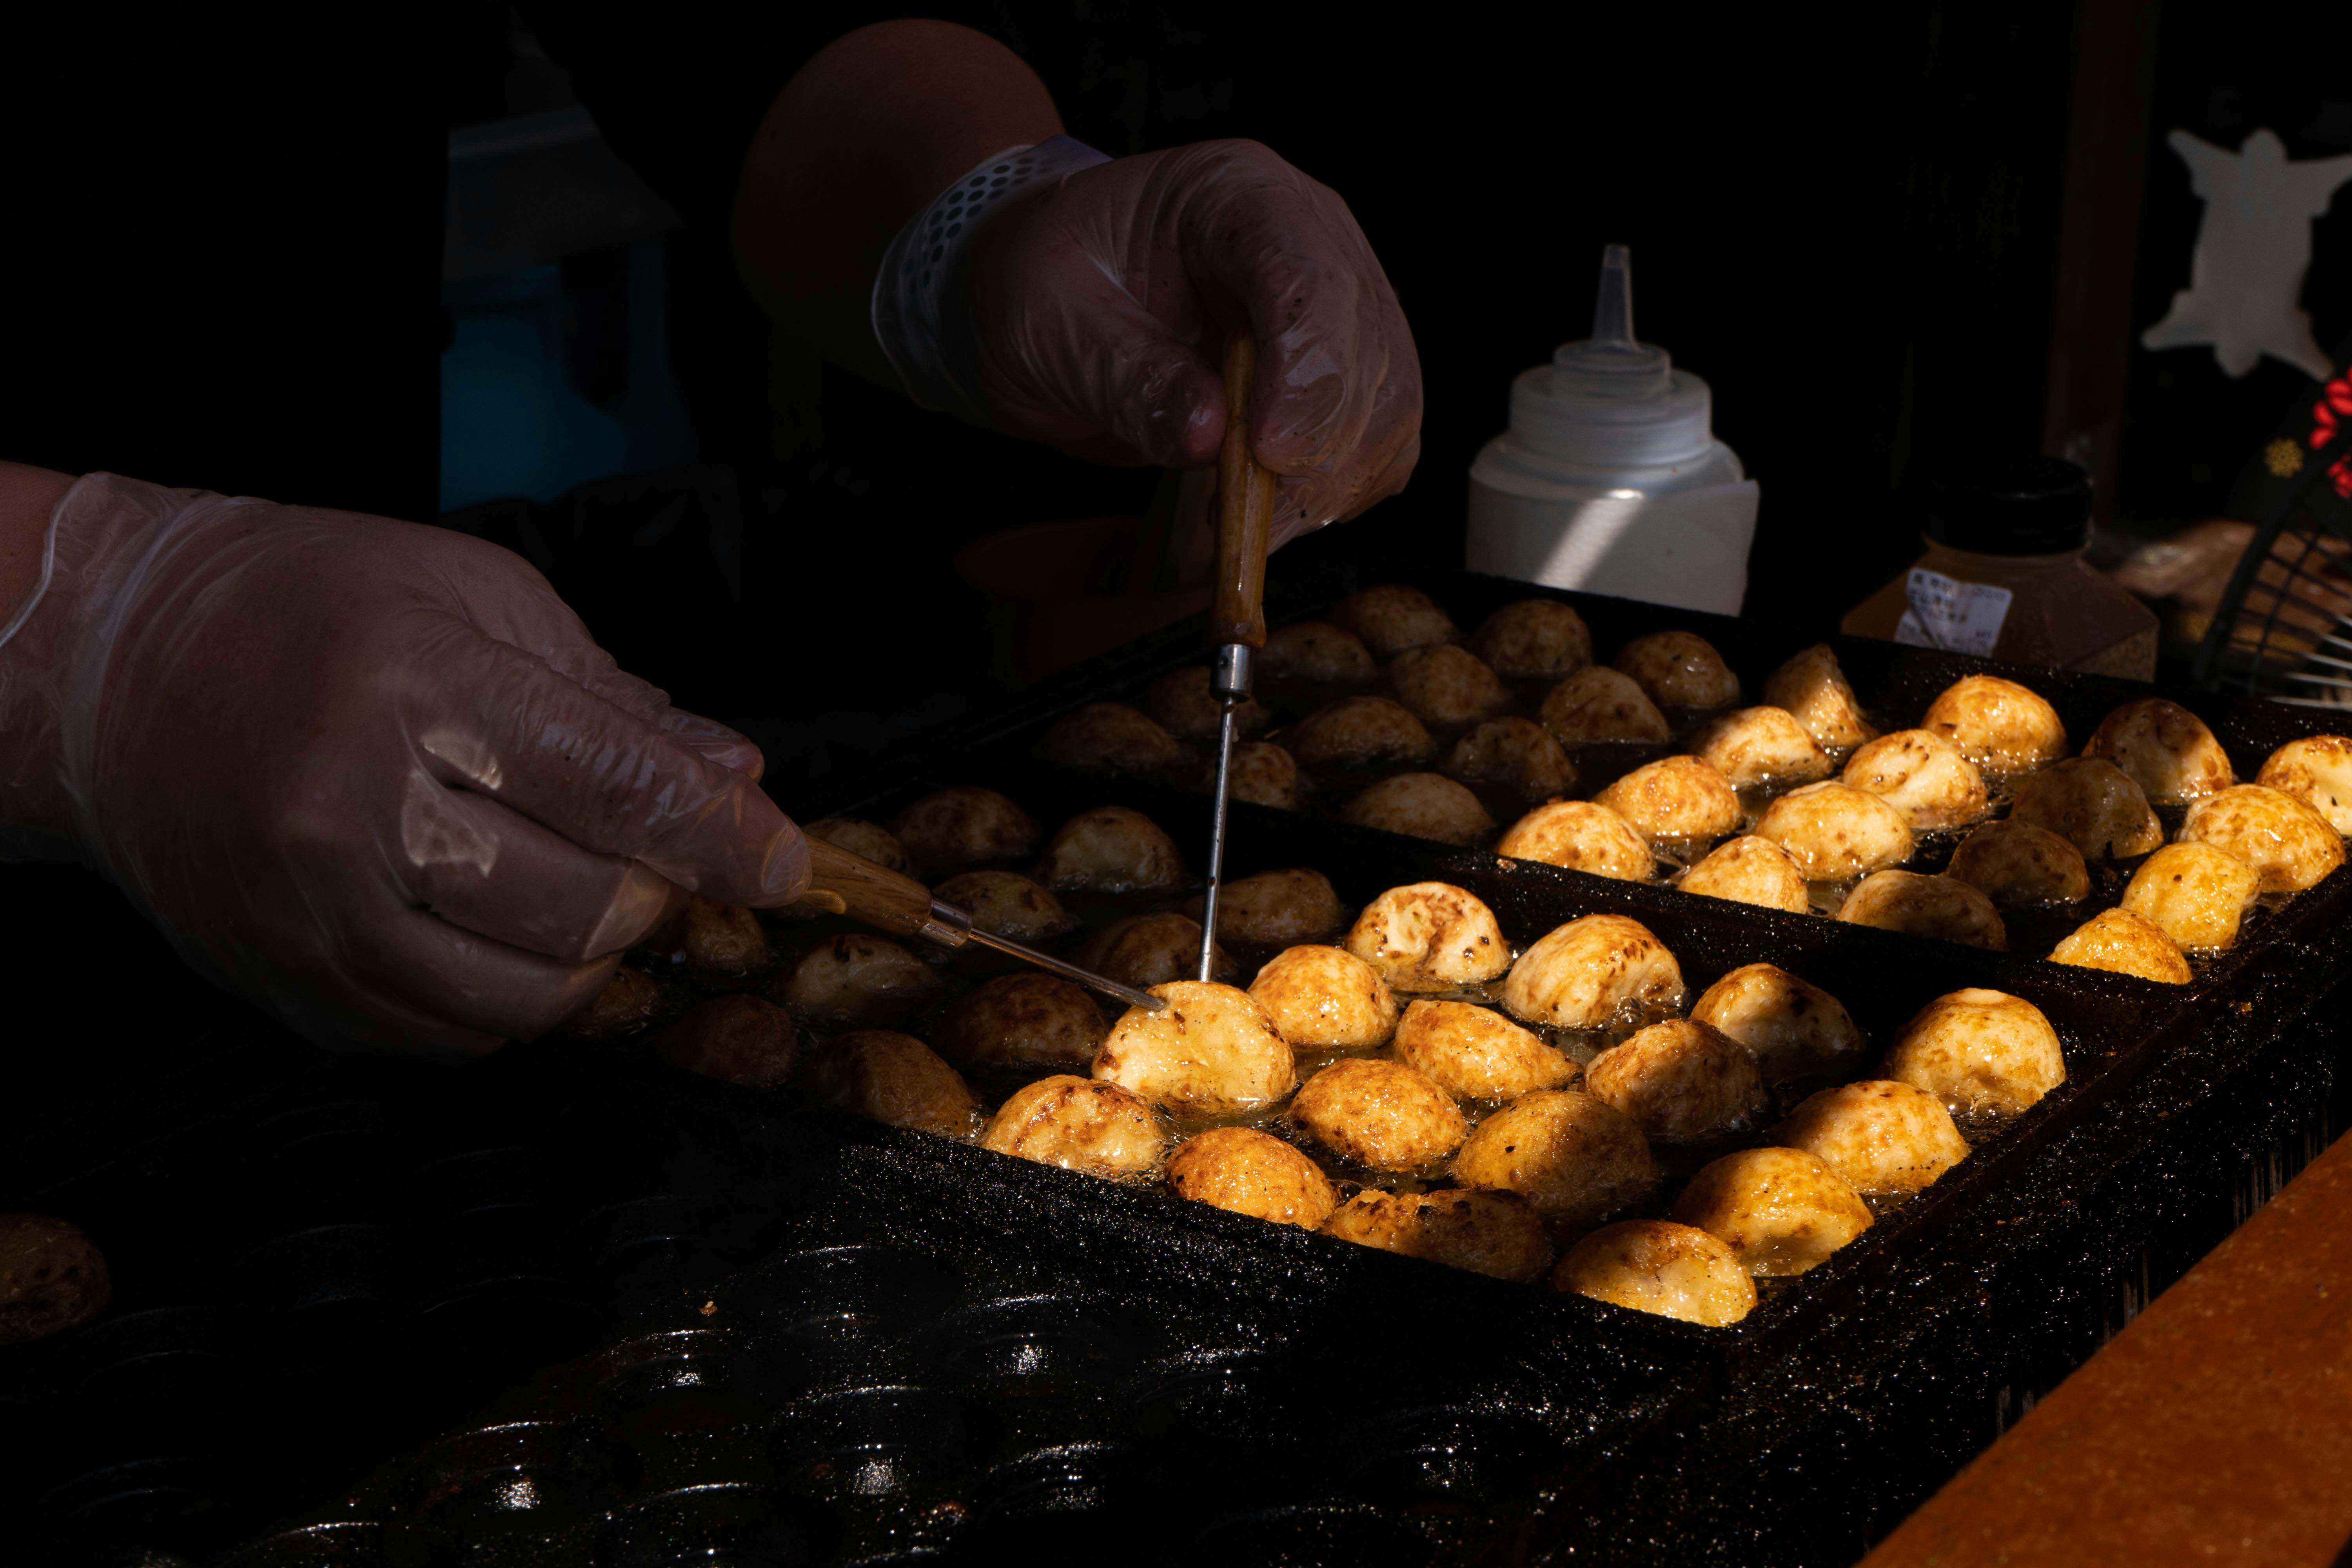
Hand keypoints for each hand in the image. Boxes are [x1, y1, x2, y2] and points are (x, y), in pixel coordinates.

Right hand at [0, 475, 806, 1054]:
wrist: (116, 672)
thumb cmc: (315, 610)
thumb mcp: (476, 597)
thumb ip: (615, 698)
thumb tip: (733, 776)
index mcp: (419, 687)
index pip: (616, 783)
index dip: (723, 835)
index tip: (786, 862)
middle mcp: (358, 808)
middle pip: (581, 907)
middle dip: (653, 893)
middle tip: (651, 854)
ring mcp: (316, 914)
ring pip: (525, 995)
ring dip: (591, 959)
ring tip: (579, 892)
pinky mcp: (290, 985)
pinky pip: (451, 1036)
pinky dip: (510, 998)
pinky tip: (497, 929)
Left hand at [962, 139, 1421, 546]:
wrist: (1046, 295)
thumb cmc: (1045, 283)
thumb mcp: (1056, 322)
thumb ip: (1130, 378)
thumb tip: (1208, 436)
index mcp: (1238, 195)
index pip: (1309, 279)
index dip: (1305, 372)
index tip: (1271, 453)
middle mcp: (1311, 240)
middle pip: (1367, 346)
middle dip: (1322, 443)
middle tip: (1254, 512)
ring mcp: (1336, 307)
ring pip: (1390, 401)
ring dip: (1335, 479)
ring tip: (1254, 524)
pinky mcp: (1339, 373)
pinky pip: (1378, 441)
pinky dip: (1338, 490)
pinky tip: (1277, 514)